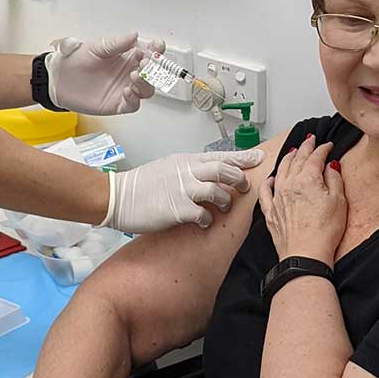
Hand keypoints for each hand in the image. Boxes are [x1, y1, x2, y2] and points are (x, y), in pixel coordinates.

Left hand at [46, 33, 164, 115]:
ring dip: (145, 83)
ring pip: (147, 89)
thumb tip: (134, 35)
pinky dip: (134, 99)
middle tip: (144, 64)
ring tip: (134, 76)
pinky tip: (127, 91)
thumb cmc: (74, 61)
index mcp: (126, 56)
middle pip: (152, 73)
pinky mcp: (118, 104)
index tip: (157, 47)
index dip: (156, 50)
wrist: (58, 80)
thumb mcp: (96, 47)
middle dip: (153, 68)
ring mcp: (125, 88)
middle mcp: (128, 72)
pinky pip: (133, 104)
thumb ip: (116, 43)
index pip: (149, 53)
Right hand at [104, 148, 263, 232]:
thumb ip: (190, 169)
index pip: (221, 156)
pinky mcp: (177, 209)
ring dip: (225, 201)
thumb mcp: (169, 167)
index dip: (243, 158)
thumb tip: (209, 174)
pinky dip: (208, 219)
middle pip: (225, 170)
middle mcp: (187, 172)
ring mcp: (183, 190)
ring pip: (218, 191)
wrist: (119, 197)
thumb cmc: (141, 185)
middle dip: (240, 179)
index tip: (259, 159)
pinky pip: (203, 214)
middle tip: (244, 187)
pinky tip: (203, 221)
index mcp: (186, 161)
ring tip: (222, 207)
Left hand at [258, 136, 347, 264]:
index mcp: (307, 179)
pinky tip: (271, 178)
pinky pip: (266, 191)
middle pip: (296, 159)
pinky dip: (269, 181)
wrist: (305, 254)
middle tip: (309, 141)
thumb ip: (334, 179)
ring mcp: (278, 197)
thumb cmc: (324, 231)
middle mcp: (289, 184)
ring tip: (292, 152)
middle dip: (304, 148)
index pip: (315, 157)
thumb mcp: (339, 201)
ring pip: (280, 170)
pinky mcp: (271, 211)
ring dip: (287, 159)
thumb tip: (331, 166)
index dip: (322, 149)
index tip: (327, 145)